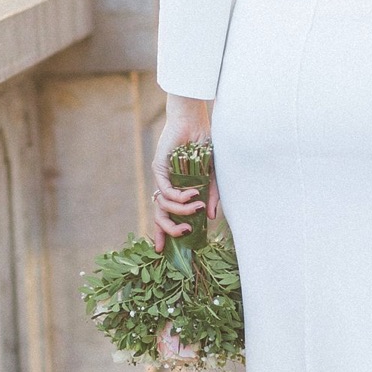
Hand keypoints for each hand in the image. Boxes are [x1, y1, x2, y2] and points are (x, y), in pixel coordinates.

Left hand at [151, 95, 218, 250]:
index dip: (163, 232)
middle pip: (160, 215)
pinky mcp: (159, 168)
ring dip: (181, 212)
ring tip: (196, 209)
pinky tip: (193, 194)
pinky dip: (180, 197)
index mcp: (176, 189)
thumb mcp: (212, 174)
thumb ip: (212, 195)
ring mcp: (162, 178)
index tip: (163, 250)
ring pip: (162, 206)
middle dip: (169, 230)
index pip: (166, 214)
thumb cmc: (204, 144)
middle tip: (184, 233)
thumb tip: (210, 217)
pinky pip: (167, 191)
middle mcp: (166, 185)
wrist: (196, 121)